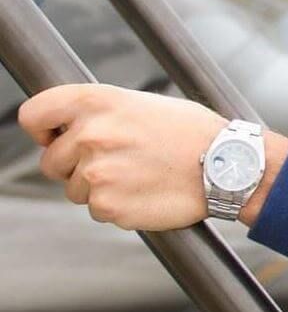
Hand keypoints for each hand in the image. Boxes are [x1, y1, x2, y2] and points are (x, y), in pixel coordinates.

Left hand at [17, 83, 287, 230]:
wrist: (228, 165)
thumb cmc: (191, 132)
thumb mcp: (144, 103)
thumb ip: (101, 113)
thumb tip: (67, 128)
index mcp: (98, 102)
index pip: (34, 114)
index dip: (41, 128)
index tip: (53, 136)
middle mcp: (91, 135)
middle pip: (51, 160)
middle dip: (75, 164)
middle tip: (117, 161)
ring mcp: (96, 173)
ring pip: (74, 188)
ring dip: (99, 186)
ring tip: (140, 174)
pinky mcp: (107, 205)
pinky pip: (97, 209)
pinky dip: (117, 205)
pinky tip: (145, 191)